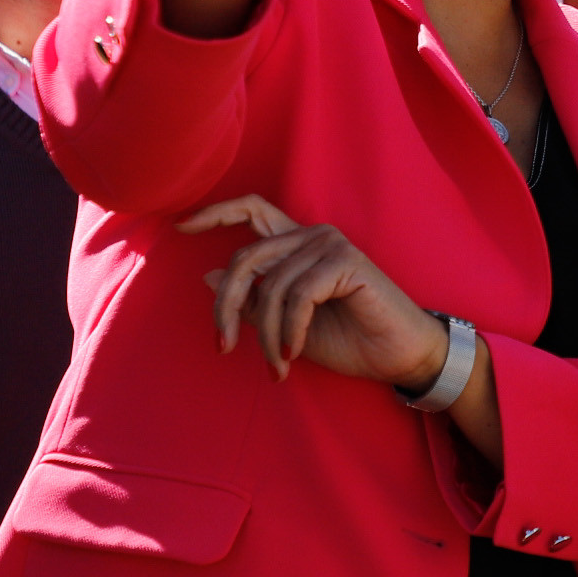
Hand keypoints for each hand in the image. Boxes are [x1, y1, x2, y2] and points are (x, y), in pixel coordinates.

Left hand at [180, 195, 451, 390]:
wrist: (398, 355)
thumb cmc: (348, 339)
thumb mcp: (285, 325)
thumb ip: (252, 300)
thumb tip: (208, 275)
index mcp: (296, 244)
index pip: (250, 210)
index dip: (214, 214)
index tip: (180, 228)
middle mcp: (311, 235)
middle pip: (245, 256)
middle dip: (224, 305)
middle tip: (222, 347)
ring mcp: (329, 245)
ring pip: (270, 285)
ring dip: (265, 334)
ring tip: (275, 365)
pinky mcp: (345, 262)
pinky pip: (297, 295)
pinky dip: (289, 330)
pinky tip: (293, 352)